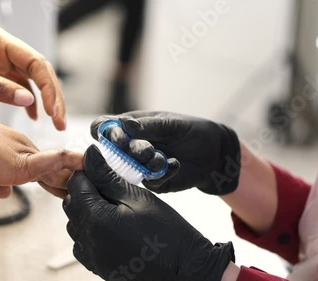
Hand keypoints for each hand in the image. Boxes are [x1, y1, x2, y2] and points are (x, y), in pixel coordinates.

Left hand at [0, 24, 65, 129]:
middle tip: (60, 120)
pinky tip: (32, 115)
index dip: (48, 87)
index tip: (53, 110)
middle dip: (52, 96)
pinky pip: (16, 85)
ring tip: (53, 121)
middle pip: (38, 70)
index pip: (34, 61)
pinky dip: (26, 100)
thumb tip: (27, 100)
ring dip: (43, 99)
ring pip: (30, 79)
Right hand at [0, 102, 81, 196]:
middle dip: (71, 181)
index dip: (58, 179)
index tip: (69, 188)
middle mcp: (22, 145)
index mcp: (13, 145)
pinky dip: (68, 164)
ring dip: (73, 179)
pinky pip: (49, 163)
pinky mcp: (17, 162)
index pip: (43, 165)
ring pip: (57, 169)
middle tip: (89, 189)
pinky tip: (83, 164)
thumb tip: (6, 194)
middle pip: (55, 168)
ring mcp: (22, 152)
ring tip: (93, 184)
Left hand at [63, 145, 234, 280]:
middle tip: (111, 185)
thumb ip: (108, 177)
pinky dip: (91, 230)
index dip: (87, 172)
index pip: (75, 186)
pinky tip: (111, 225)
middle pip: (72, 205)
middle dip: (86, 190)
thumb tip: (89, 155)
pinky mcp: (98, 266)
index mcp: (96, 220)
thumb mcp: (138, 197)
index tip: (101, 168)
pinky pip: (83, 243)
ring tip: (114, 206)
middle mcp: (88, 240)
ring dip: (87, 210)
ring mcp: (91, 256)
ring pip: (75, 224)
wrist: (185, 270)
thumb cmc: (167, 232)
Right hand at [91, 111, 240, 194]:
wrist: (214, 152)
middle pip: (114, 150)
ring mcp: (139, 164)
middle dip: (130, 150)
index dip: (105, 132)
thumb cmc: (191, 130)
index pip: (104, 127)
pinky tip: (175, 164)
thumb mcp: (171, 124)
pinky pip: (149, 181)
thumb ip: (148, 125)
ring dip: (145, 163)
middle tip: (147, 149)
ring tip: (162, 157)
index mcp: (130, 126)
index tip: (119, 138)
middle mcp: (130, 146)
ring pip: (130, 168)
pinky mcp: (153, 181)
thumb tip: (123, 124)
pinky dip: (162, 173)